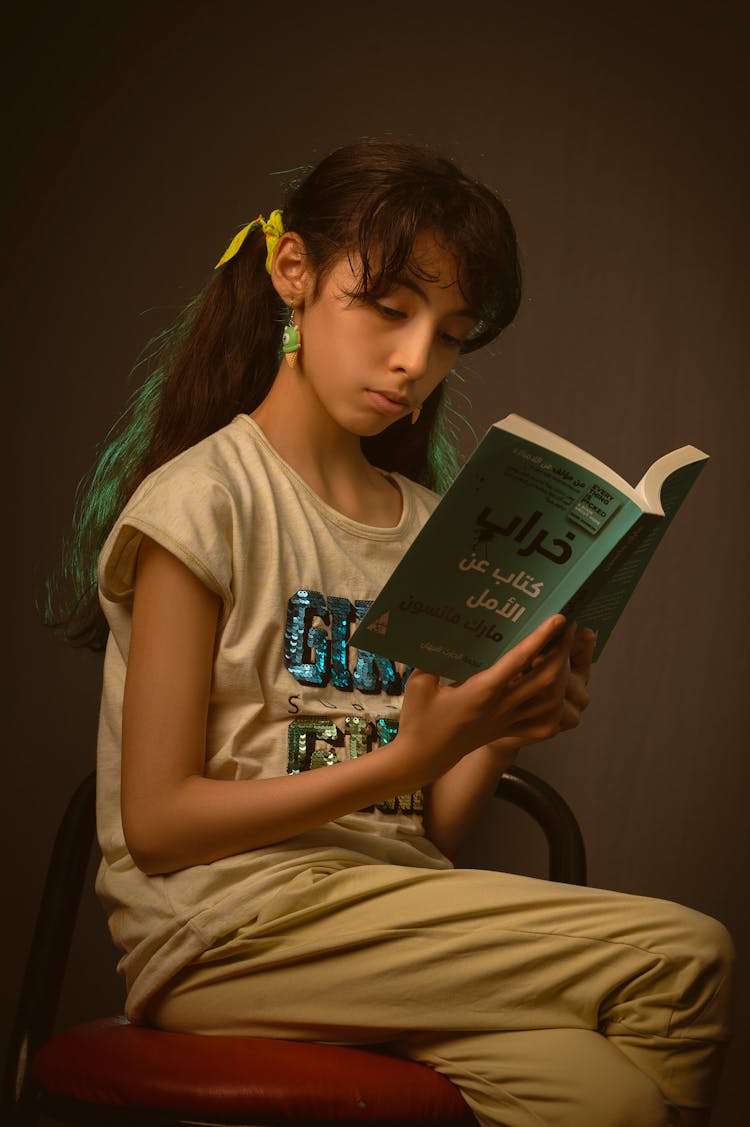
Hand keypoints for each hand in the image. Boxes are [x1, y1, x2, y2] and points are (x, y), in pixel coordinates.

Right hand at [396, 615, 579, 790]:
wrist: (423, 758)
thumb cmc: (419, 719)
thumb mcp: (419, 682)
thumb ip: (434, 657)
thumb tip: (444, 631)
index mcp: (482, 691)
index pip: (519, 660)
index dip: (541, 638)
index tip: (559, 619)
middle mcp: (502, 707)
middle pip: (546, 681)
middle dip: (563, 653)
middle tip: (568, 630)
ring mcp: (508, 722)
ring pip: (550, 702)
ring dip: (562, 678)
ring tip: (563, 655)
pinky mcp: (507, 732)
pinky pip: (542, 724)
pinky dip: (555, 708)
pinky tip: (557, 693)